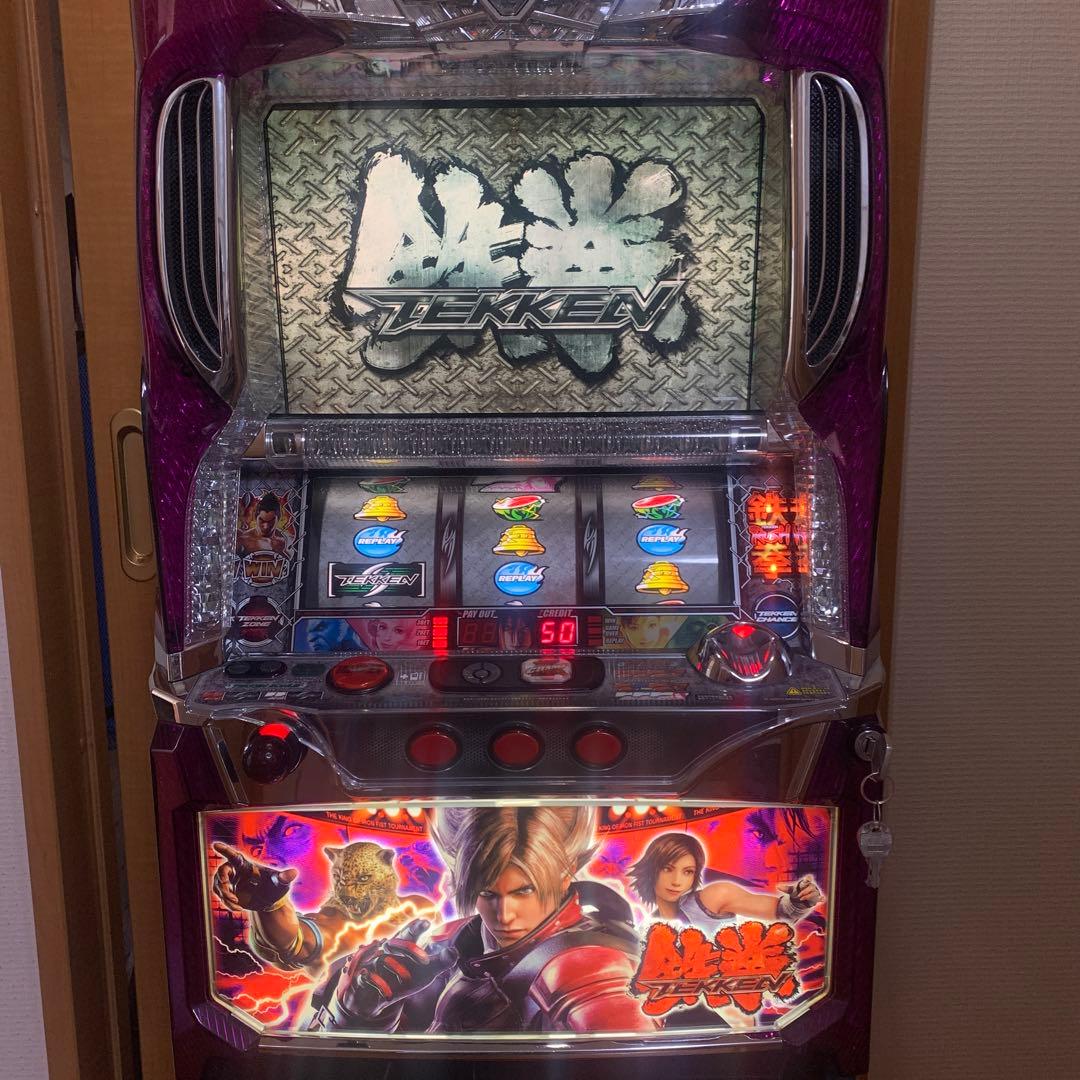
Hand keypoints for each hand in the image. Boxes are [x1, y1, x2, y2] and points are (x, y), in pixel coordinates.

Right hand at [212, 842, 296, 912]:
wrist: (270, 900)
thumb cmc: (276, 887)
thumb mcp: (280, 883)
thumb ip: (284, 878)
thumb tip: (293, 873)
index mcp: (247, 865)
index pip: (234, 856)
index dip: (225, 850)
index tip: (215, 845)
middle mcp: (237, 871)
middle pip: (222, 872)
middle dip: (222, 882)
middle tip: (230, 894)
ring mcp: (231, 881)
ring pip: (219, 886)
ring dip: (226, 896)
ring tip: (237, 905)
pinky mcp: (228, 892)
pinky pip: (221, 896)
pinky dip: (227, 904)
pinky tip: (238, 908)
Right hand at [337, 919, 456, 1019]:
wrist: (374, 1000)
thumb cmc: (401, 980)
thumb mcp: (424, 973)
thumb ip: (440, 962)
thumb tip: (455, 951)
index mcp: (401, 948)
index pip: (407, 933)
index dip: (415, 927)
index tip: (426, 922)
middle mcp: (385, 952)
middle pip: (395, 943)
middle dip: (409, 949)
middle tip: (425, 960)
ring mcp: (372, 964)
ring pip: (381, 960)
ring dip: (396, 969)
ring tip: (406, 978)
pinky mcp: (362, 980)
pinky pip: (367, 977)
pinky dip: (378, 984)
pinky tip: (387, 993)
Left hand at [776, 875, 823, 920]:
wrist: (799, 900)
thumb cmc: (796, 892)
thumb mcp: (790, 890)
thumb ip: (785, 888)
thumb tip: (777, 886)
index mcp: (805, 883)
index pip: (808, 878)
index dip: (808, 878)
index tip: (807, 878)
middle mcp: (811, 886)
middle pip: (811, 887)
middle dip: (805, 891)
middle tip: (799, 896)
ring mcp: (815, 892)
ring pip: (815, 893)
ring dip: (809, 896)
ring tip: (802, 899)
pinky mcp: (817, 899)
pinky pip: (821, 898)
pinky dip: (821, 898)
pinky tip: (821, 899)